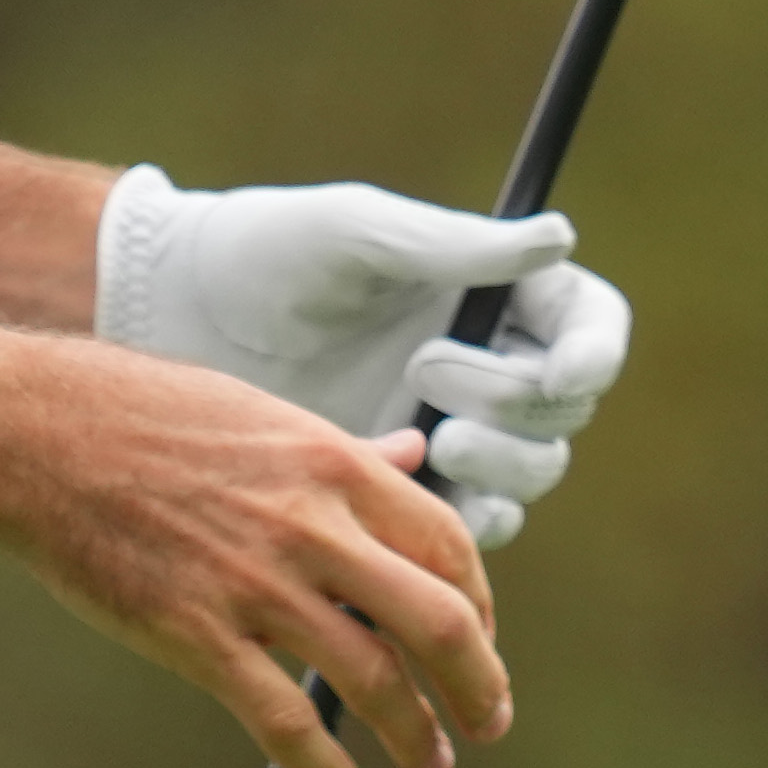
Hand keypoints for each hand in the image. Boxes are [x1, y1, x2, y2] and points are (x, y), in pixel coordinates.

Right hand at [0, 340, 509, 767]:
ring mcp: (256, 585)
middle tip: (486, 721)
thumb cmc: (135, 412)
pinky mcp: (198, 636)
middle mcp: (311, 525)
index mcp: (331, 463)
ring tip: (429, 765)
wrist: (28, 434)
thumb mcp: (256, 415)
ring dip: (418, 738)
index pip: (449, 546)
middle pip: (441, 622)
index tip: (479, 640)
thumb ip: (342, 449)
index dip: (482, 604)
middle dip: (479, 685)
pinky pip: (287, 724)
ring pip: (375, 682)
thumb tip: (409, 455)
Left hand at [95, 169, 633, 549]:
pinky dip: (456, 531)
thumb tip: (558, 236)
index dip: (594, 353)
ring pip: (526, 478)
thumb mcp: (355, 234)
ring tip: (437, 443)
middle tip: (429, 373)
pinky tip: (413, 498)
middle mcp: (486, 368)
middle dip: (516, 404)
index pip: (587, 326)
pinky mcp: (403, 497)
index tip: (566, 370)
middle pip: (561, 412)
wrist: (174, 319)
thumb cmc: (266, 253)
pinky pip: (464, 533)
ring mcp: (450, 435)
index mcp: (491, 296)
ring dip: (499, 470)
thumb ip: (453, 247)